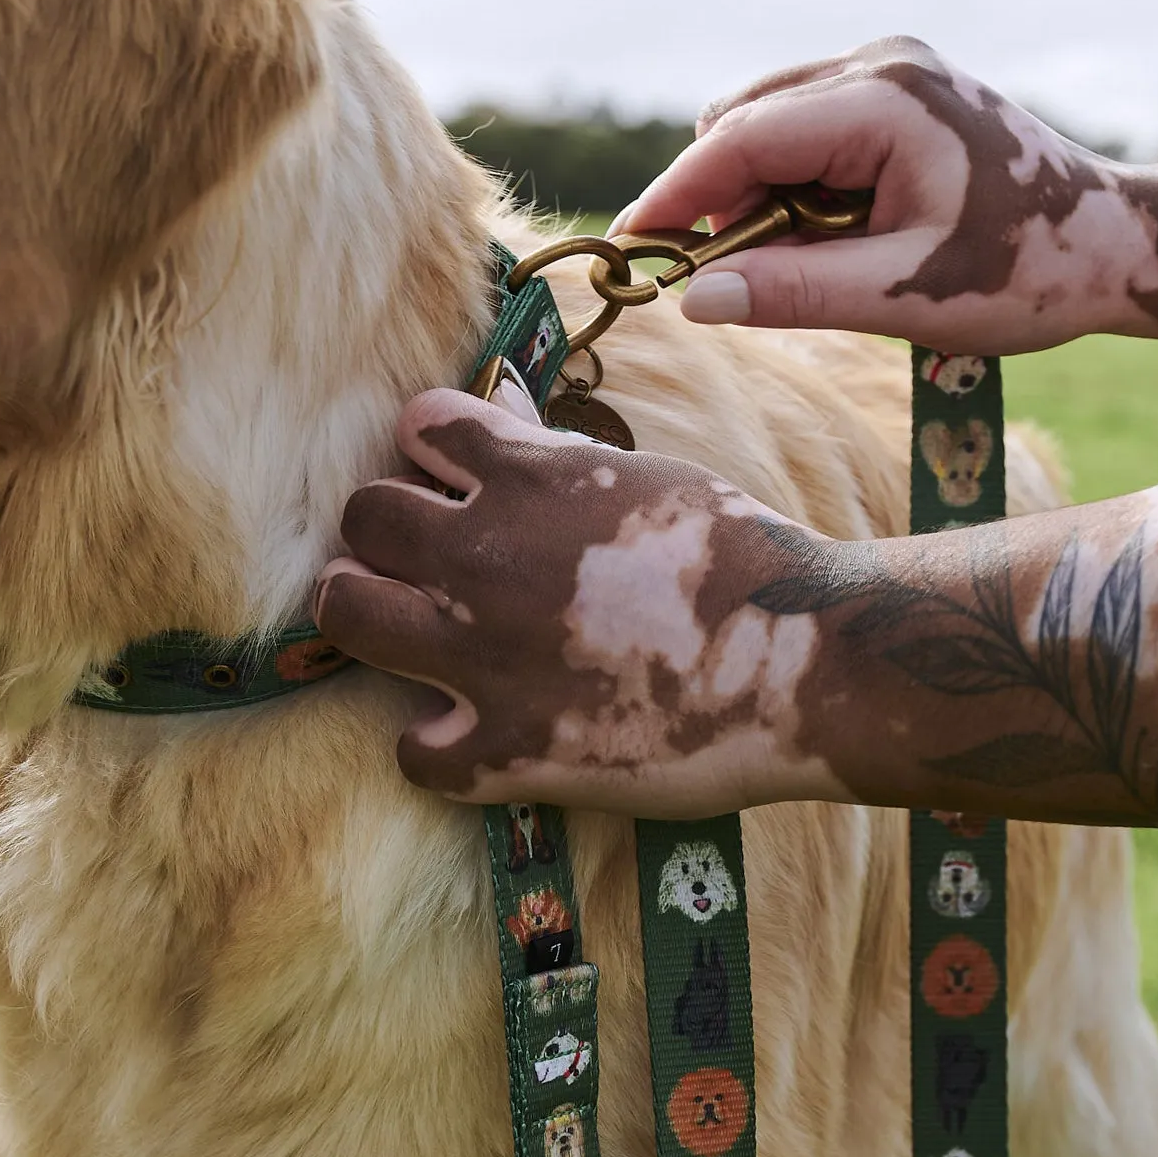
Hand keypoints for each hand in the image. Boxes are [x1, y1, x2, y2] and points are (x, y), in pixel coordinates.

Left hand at [314, 389, 842, 815]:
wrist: (809, 660)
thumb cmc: (741, 557)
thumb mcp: (643, 476)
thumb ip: (551, 449)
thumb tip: (495, 407)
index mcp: (526, 476)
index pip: (417, 428)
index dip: (434, 455)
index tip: (460, 484)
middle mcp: (483, 558)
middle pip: (364, 518)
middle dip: (388, 533)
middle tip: (423, 565)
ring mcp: (483, 656)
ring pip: (349, 615)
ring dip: (372, 616)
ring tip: (412, 634)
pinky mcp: (506, 748)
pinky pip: (409, 748)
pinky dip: (432, 744)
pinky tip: (465, 734)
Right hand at [616, 36, 1157, 354]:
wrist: (1114, 244)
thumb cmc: (1026, 272)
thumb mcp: (906, 298)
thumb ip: (796, 295)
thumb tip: (695, 302)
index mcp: (884, 101)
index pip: (739, 141)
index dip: (672, 198)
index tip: (625, 252)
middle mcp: (879, 63)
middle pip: (741, 124)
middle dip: (714, 201)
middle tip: (726, 284)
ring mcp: (886, 67)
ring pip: (762, 122)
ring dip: (751, 193)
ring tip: (801, 260)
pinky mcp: (890, 86)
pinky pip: (798, 127)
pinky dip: (785, 182)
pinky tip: (828, 233)